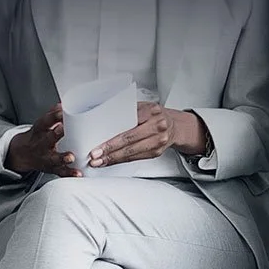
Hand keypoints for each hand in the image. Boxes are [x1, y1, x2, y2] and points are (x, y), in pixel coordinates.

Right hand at [6, 104, 78, 176]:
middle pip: (48, 138)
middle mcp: (41, 143)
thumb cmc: (39, 136)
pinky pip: (60, 171)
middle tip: (62, 129)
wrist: (23, 154)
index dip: (53, 116)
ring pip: (54, 158)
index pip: (45, 121)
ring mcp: (46, 157)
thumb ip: (53, 115)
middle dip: (55, 134)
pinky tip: (78, 173)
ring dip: (62, 158)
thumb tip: (63, 103)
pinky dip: (69, 173)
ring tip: (71, 157)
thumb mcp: (42, 124)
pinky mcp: (51, 168)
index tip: (62, 111)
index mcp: (40, 130)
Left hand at [89, 102, 211, 166]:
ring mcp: (159, 141)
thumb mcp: (142, 106)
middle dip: (110, 150)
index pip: (129, 125)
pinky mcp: (156, 152)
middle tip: (94, 156)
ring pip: (132, 152)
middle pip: (130, 140)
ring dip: (113, 158)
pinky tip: (110, 161)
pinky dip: (121, 161)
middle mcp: (158, 126)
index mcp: (152, 111)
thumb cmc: (153, 115)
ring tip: (98, 162)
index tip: (98, 143)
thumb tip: (101, 120)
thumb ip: (126, 111)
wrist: (174, 126)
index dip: (113, 136)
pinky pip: (136, 158)